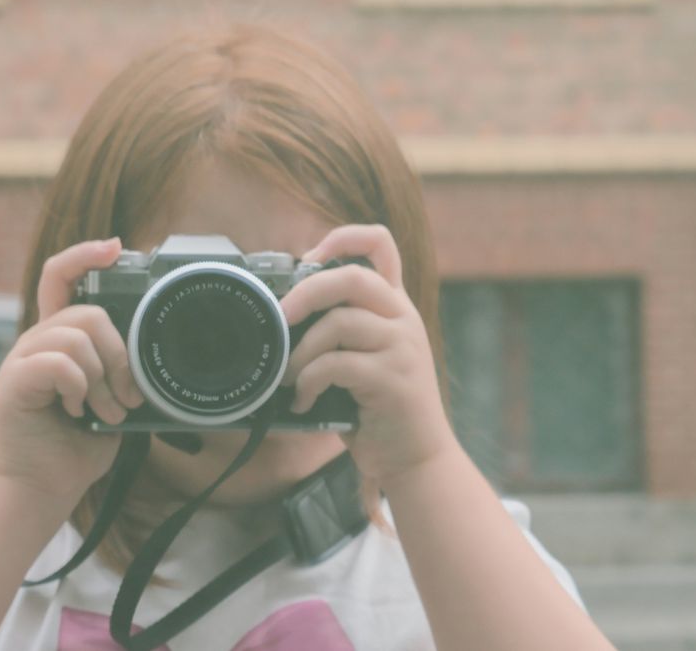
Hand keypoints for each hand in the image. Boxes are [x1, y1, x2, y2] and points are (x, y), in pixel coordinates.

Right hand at [0, 237, 144, 509]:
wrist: (42, 489)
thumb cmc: (77, 447)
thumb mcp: (112, 400)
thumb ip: (122, 371)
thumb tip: (156, 358)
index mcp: (58, 339)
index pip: (61, 277)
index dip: (85, 255)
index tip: (117, 247)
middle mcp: (36, 341)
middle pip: (88, 312)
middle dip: (120, 355)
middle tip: (127, 396)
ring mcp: (21, 359)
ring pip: (76, 335)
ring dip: (103, 379)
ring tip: (106, 411)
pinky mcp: (13, 382)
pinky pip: (59, 363)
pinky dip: (79, 388)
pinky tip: (78, 411)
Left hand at [280, 224, 460, 495]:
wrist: (416, 458)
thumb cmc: (378, 408)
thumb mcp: (363, 357)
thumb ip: (338, 328)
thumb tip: (281, 312)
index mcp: (395, 306)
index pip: (381, 244)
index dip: (342, 237)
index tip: (308, 258)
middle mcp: (403, 318)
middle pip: (351, 277)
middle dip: (305, 293)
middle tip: (279, 319)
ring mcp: (402, 347)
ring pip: (338, 323)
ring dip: (300, 352)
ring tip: (288, 377)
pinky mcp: (392, 379)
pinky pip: (337, 365)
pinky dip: (309, 382)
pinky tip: (303, 401)